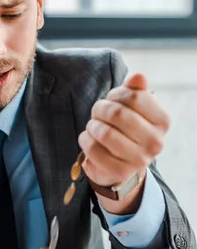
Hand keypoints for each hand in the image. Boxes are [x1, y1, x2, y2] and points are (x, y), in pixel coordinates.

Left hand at [78, 73, 169, 211]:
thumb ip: (135, 90)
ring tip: (93, 126)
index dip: (116, 94)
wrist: (121, 162)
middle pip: (117, 113)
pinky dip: (85, 139)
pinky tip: (89, 138)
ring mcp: (139, 160)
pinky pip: (93, 149)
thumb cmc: (126, 128)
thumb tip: (137, 77)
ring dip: (92, 125)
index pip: (135, 96)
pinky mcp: (119, 171)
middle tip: (97, 111)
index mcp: (162, 121)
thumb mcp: (134, 107)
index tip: (111, 99)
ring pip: (104, 132)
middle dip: (100, 108)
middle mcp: (155, 142)